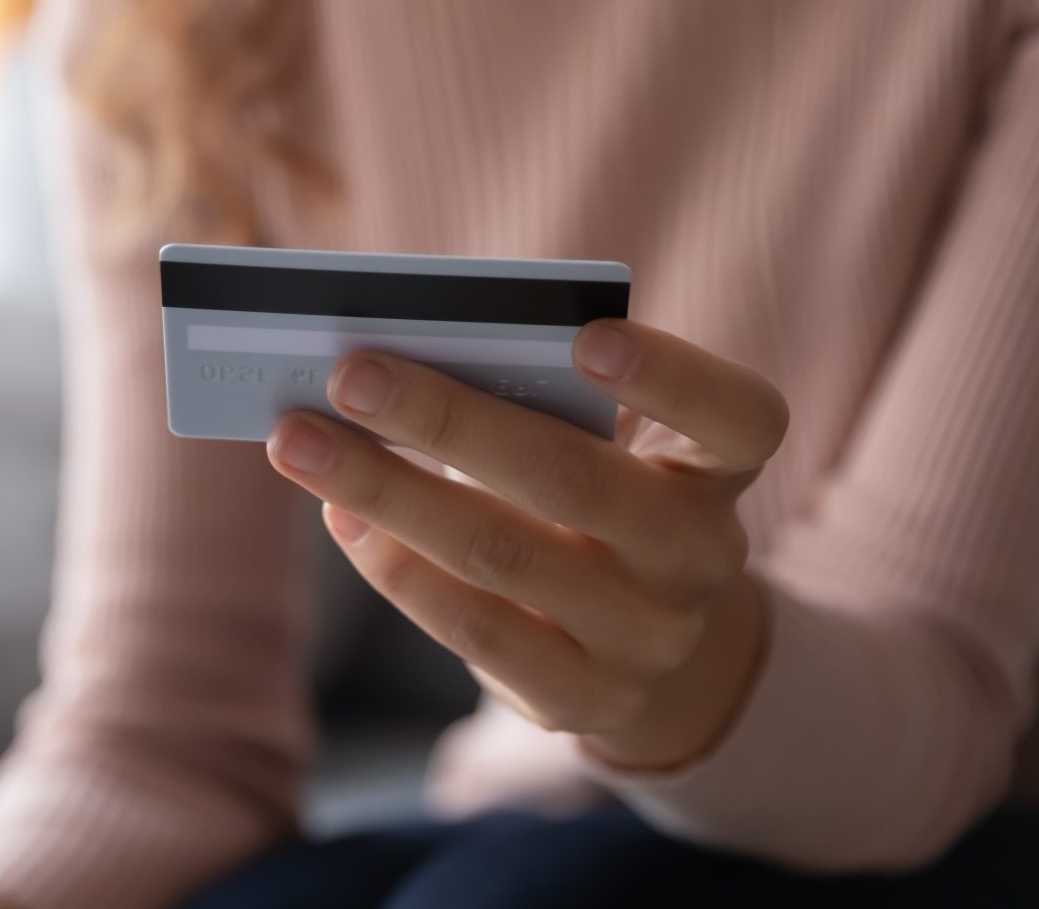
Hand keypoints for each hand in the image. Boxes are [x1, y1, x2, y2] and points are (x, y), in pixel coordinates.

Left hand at [265, 319, 785, 768]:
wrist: (642, 643)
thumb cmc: (593, 498)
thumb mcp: (597, 445)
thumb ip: (532, 398)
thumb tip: (391, 363)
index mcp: (717, 470)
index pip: (739, 418)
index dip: (671, 376)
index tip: (586, 336)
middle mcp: (699, 556)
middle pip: (577, 479)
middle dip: (448, 418)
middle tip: (350, 373)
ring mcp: (646, 639)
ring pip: (504, 555)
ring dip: (386, 490)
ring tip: (299, 441)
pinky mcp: (584, 701)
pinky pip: (476, 633)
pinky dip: (396, 569)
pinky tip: (342, 518)